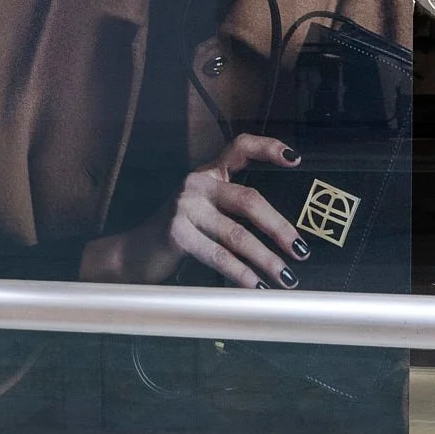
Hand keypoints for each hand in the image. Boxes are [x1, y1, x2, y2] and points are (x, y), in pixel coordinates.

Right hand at [81, 134, 308, 289]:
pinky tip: (256, 286)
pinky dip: (241, 274)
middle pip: (249, 200)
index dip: (268, 148)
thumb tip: (286, 235)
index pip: (239, 147)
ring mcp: (184, 206)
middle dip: (280, 228)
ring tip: (286, 277)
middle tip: (301, 250)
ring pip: (238, 234)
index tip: (296, 159)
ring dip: (267, 259)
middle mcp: (196, 183)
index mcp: (208, 174)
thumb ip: (234, 211)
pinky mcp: (175, 232)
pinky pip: (218, 255)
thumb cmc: (178, 236)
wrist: (133, 254)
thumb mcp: (206, 213)